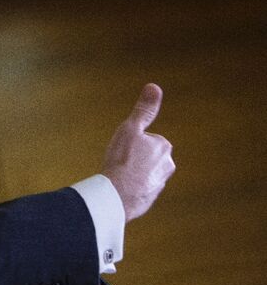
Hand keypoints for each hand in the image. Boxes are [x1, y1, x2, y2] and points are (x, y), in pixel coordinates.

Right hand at [102, 83, 174, 221]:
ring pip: (143, 172)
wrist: (117, 195)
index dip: (131, 142)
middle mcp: (167, 165)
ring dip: (132, 173)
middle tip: (118, 161)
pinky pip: (139, 187)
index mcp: (163, 147)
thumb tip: (154, 86)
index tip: (122, 148)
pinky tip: (119, 188)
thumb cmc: (122, 159)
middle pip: (146, 156)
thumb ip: (144, 110)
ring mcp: (159, 183)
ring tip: (118, 175)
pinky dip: (131, 187)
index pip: (146, 139)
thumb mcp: (130, 128)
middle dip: (134, 157)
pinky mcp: (150, 198)